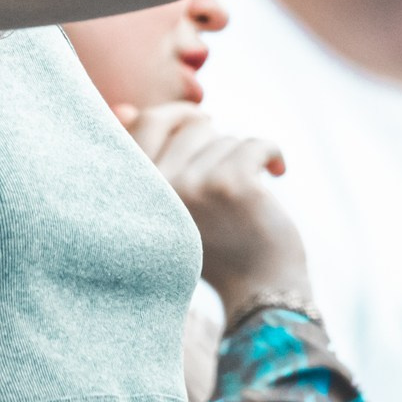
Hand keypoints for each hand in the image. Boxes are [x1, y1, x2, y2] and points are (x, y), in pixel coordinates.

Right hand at [118, 101, 311, 308]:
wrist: (258, 293)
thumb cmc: (212, 248)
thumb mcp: (167, 207)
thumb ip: (146, 162)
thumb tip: (124, 108)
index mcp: (137, 192)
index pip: (146, 123)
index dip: (176, 115)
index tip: (200, 122)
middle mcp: (159, 188)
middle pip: (192, 127)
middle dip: (217, 142)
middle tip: (232, 170)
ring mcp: (195, 186)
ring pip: (226, 138)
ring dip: (244, 158)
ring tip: (250, 192)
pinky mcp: (233, 185)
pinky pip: (256, 143)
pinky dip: (273, 154)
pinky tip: (278, 172)